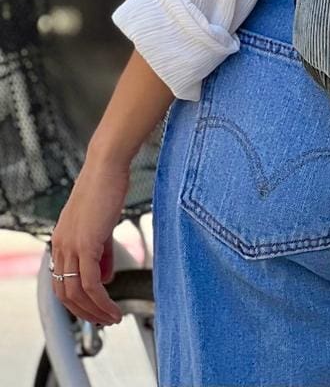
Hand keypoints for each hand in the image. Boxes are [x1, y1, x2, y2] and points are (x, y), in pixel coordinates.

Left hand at [49, 154, 130, 325]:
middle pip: (65, 294)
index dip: (78, 301)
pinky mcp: (85, 244)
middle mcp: (61, 246)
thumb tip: (104, 277)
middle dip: (85, 313)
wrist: (106, 166)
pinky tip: (113, 304)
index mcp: (62, 241)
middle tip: (105, 320)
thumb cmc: (106, 187)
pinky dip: (101, 299)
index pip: (62, 282)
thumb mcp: (101, 225)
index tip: (96, 310)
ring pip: (76, 293)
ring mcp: (71, 246)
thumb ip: (101, 252)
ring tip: (113, 316)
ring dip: (95, 310)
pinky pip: (90, 282)